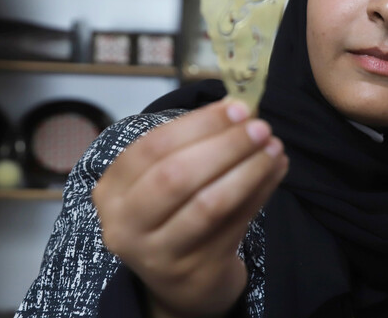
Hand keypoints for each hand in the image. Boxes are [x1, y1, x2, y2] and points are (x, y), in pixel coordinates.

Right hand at [92, 99, 287, 317]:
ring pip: (208, 204)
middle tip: (261, 127)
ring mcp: (158, 253)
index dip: (199, 124)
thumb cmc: (174, 214)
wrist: (181, 281)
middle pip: (176, 176)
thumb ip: (195, 145)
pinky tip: (275, 172)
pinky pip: (234, 225)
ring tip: (274, 149)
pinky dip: (259, 193)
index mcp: (113, 190)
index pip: (153, 146)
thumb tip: (239, 109)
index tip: (237, 107)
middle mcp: (125, 225)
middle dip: (225, 146)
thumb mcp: (167, 179)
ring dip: (248, 170)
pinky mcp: (194, 272)